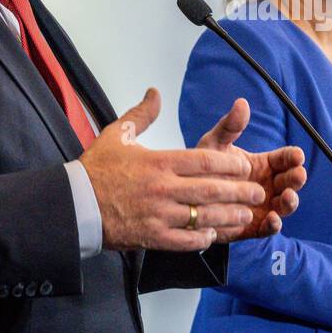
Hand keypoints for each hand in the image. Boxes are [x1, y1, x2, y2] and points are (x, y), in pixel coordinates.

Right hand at [80, 88, 267, 250]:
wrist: (73, 206)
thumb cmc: (95, 170)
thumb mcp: (117, 134)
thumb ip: (142, 114)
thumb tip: (155, 92)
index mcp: (160, 162)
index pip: (206, 161)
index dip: (231, 165)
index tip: (244, 166)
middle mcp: (163, 189)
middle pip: (212, 190)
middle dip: (240, 192)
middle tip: (257, 193)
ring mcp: (159, 215)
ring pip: (204, 217)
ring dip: (229, 217)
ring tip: (246, 216)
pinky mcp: (152, 237)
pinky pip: (185, 240)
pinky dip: (202, 238)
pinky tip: (213, 235)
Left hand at [194, 97, 305, 242]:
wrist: (185, 198)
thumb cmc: (203, 167)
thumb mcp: (214, 145)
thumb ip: (229, 127)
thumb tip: (241, 103)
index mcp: (264, 164)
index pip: (285, 158)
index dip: (293, 157)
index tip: (297, 155)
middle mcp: (268, 185)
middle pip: (290, 181)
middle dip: (296, 178)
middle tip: (298, 174)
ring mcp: (263, 206)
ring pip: (284, 205)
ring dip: (290, 202)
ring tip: (287, 197)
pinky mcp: (253, 226)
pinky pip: (268, 228)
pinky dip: (274, 225)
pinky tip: (273, 220)